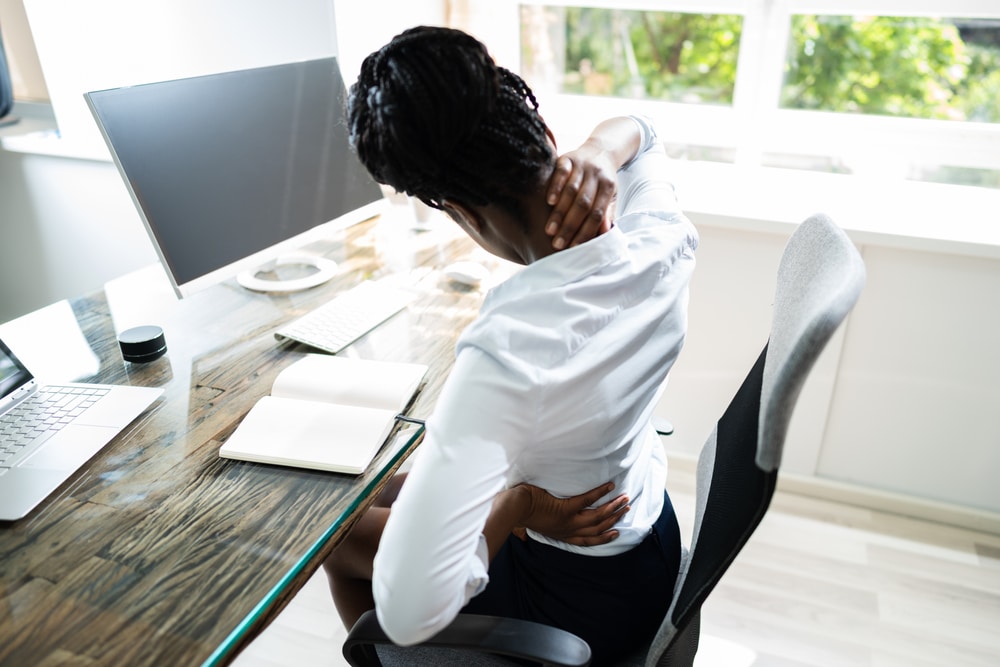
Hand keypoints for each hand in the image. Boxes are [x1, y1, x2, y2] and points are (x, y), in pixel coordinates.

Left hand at [513, 481, 629, 546]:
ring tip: (625, 500)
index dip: (603, 538)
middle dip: (614, 519)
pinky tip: (610, 486)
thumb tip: (549, 517)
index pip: (587, 540)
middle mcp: (568, 530)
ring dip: (613, 508)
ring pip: (597, 517)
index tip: (616, 532)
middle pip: (597, 528)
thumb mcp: (538, 523)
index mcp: (562, 534)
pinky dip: (600, 493)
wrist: (513, 509)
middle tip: (626, 510)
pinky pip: (587, 500)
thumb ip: (548, 523)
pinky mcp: (564, 508)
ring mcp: (567, 520)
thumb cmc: (522, 512)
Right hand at [544, 145, 616, 249]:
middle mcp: (596, 175)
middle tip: (558, 244)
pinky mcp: (568, 157)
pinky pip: (561, 172)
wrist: (601, 150)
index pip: (597, 214)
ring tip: (550, 230)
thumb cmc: (604, 180)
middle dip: (570, 226)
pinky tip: (549, 202)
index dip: (586, 232)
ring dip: (559, 212)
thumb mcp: (611, 196)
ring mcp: (581, 165)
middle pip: (583, 204)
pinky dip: (555, 186)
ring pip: (571, 191)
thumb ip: (607, 214)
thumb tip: (604, 234)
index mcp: (608, 187)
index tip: (574, 247)